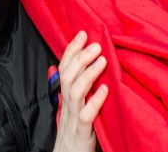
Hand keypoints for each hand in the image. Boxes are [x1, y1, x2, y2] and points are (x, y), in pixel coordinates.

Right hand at [52, 31, 108, 151]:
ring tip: (102, 59)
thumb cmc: (74, 135)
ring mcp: (74, 120)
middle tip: (96, 44)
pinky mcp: (83, 134)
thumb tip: (61, 67)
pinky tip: (106, 90)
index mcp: (66, 99)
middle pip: (67, 77)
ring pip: (75, 93)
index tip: (83, 33)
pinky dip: (95, 102)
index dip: (71, 50)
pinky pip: (87, 116)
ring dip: (88, 74)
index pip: (64, 69)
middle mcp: (68, 106)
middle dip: (80, 58)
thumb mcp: (72, 110)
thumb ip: (72, 90)